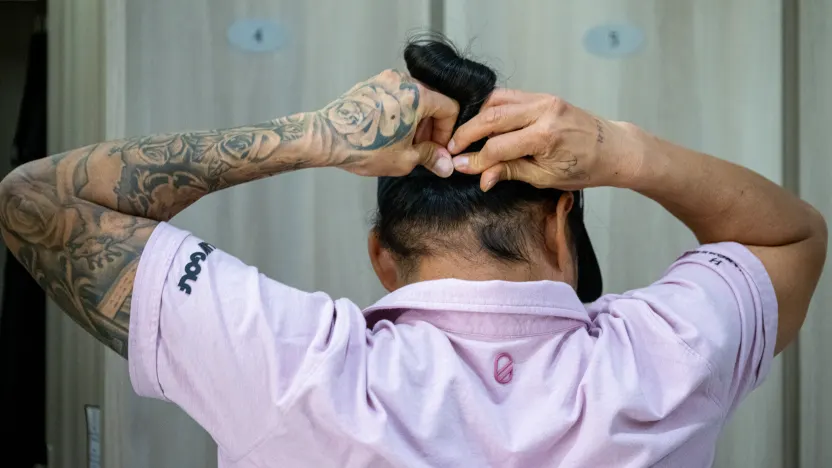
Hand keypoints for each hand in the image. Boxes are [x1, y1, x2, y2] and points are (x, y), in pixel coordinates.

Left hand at [321, 69, 458, 177]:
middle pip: (432, 101)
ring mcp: (385, 80)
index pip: (449, 107)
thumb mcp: (404, 159)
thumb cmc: (364, 147)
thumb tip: (445, 164)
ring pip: (413, 99)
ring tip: (404, 143)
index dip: (447, 132)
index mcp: (418, 95)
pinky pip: (395, 96)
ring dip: (415, 121)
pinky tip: (389, 133)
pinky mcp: (370, 85)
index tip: (438, 148)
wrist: (327, 138)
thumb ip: (430, 157)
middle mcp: (403, 81)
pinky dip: (399, 113)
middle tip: (423, 149)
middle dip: (431, 127)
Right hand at [447, 89, 639, 190]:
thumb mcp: (545, 178)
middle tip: (451, 148)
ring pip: (497, 101)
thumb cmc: (584, 168)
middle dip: (467, 133)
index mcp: (545, 136)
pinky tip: (484, 122)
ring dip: (477, 117)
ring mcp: (544, 99)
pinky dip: (493, 108)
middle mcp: (543, 112)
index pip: (497, 147)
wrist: (613, 149)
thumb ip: (510, 172)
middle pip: (492, 118)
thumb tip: (480, 176)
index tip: (459, 166)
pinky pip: (510, 97)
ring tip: (465, 135)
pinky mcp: (544, 96)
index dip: (475, 159)